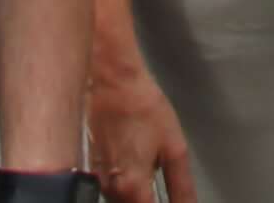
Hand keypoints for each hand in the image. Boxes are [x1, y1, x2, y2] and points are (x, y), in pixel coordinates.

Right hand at [87, 57, 199, 202]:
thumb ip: (181, 186)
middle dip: (150, 202)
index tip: (170, 200)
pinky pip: (112, 190)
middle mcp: (111, 189)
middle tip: (160, 175)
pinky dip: (126, 186)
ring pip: (122, 202)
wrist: (113, 82)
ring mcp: (98, 180)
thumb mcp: (174, 148)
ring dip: (139, 196)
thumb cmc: (143, 108)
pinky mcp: (92, 169)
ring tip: (149, 168)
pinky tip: (135, 164)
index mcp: (133, 187)